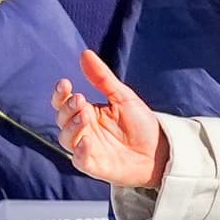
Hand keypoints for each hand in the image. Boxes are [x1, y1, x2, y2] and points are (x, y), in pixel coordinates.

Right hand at [53, 51, 167, 189]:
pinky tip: (88, 141)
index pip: (63, 103)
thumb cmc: (139, 124)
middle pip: (62, 120)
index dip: (60, 94)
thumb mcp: (123, 97)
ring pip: (67, 139)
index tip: (65, 83)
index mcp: (86, 112)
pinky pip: (80, 160)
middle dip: (67, 109)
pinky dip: (81, 151)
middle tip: (80, 99)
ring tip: (86, 115)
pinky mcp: (95, 166)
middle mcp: (83, 131)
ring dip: (72, 127)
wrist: (160, 150)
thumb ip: (102, 79)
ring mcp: (87, 149)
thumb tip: (85, 53)